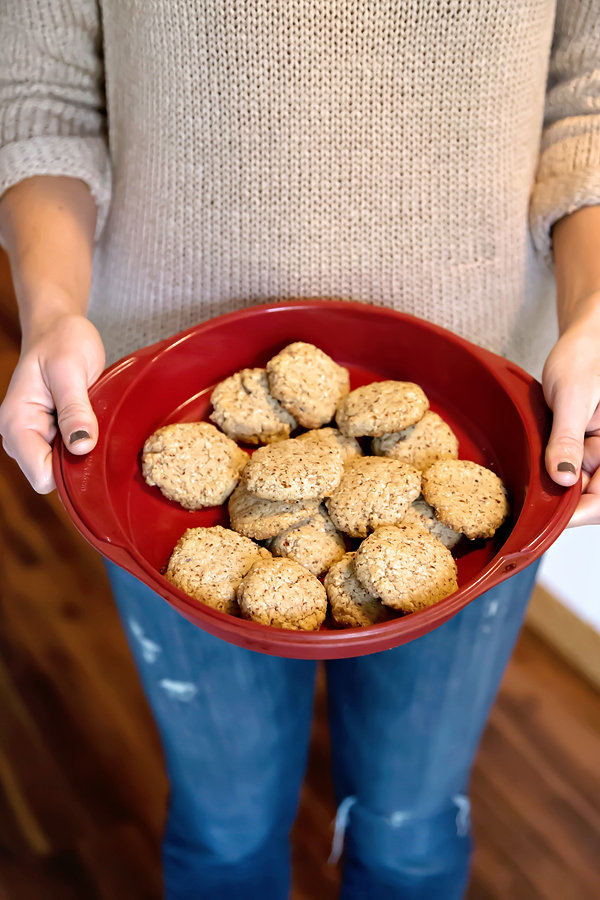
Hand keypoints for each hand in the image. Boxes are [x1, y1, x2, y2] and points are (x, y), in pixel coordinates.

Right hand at [0, 314, 104, 492]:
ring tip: (93, 420)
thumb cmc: (61, 341)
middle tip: (96, 428)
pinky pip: (69, 454)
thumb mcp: (70, 370)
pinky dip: (84, 443)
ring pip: (62, 469)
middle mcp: (20, 436)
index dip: (71, 470)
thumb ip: (75, 409)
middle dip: (78, 462)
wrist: (58, 327)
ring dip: (83, 451)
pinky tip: (92, 423)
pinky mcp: (50, 434)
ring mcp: (34, 436)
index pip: (42, 475)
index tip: (93, 446)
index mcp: (16, 423)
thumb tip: (82, 446)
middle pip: (52, 477)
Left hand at [542, 307, 599, 526]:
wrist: (585, 338)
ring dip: (552, 484)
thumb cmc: (587, 356)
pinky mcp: (585, 446)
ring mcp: (598, 451)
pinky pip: (567, 467)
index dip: (577, 512)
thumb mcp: (572, 396)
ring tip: (530, 471)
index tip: (546, 518)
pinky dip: (549, 468)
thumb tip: (563, 480)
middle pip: (590, 496)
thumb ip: (567, 438)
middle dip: (560, 501)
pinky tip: (534, 461)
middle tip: (527, 501)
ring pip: (575, 485)